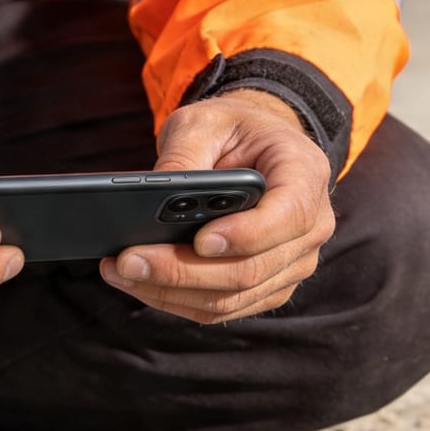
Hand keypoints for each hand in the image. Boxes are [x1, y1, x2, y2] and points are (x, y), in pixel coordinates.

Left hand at [99, 90, 335, 322]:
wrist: (254, 149)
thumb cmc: (232, 131)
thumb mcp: (205, 122)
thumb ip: (183, 154)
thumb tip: (150, 196)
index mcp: (306, 175)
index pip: (289, 216)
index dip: (246, 235)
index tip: (200, 239)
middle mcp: (310, 229)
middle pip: (251, 270)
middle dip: (183, 271)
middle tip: (128, 260)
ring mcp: (292, 265)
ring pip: (231, 298)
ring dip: (170, 292)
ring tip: (118, 270)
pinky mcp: (267, 288)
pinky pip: (221, 308)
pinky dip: (175, 300)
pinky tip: (137, 281)